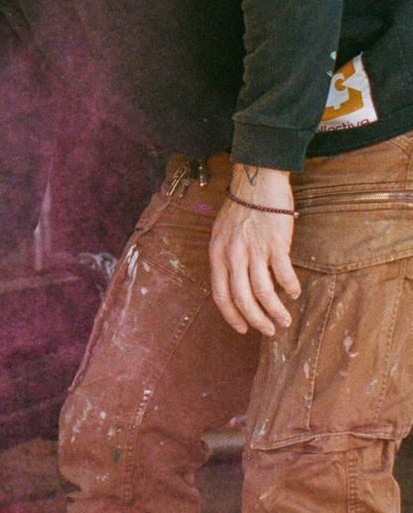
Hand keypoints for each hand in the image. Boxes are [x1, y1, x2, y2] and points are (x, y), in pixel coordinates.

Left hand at [209, 165, 302, 337]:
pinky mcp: (276, 244)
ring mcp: (254, 251)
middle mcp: (233, 256)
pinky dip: (290, 287)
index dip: (232, 316)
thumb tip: (235, 285)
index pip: (221, 295)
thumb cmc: (240, 208)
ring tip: (284, 320)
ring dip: (275, 311)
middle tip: (268, 331)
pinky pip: (283, 274)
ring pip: (264, 292)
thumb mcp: (221, 235)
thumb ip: (226, 259)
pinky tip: (295, 293)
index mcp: (217, 255)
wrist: (257, 181)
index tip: (243, 328)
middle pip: (243, 299)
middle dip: (256, 320)